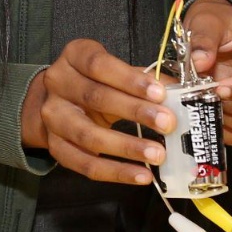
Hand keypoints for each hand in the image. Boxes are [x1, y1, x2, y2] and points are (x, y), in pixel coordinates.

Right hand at [19, 39, 173, 185]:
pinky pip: (85, 164)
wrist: (56, 101)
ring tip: (158, 154)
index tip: (160, 93)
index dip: (130, 79)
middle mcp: (57, 84)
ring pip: (89, 135)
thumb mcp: (115, 71)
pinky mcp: (55, 146)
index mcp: (73, 56)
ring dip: (126, 147)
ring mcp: (52, 117)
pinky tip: (141, 175)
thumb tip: (178, 93)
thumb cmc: (95, 81)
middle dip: (135, 111)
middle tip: (167, 123)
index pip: (99, 65)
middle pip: (95, 98)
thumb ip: (143, 79)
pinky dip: (115, 172)